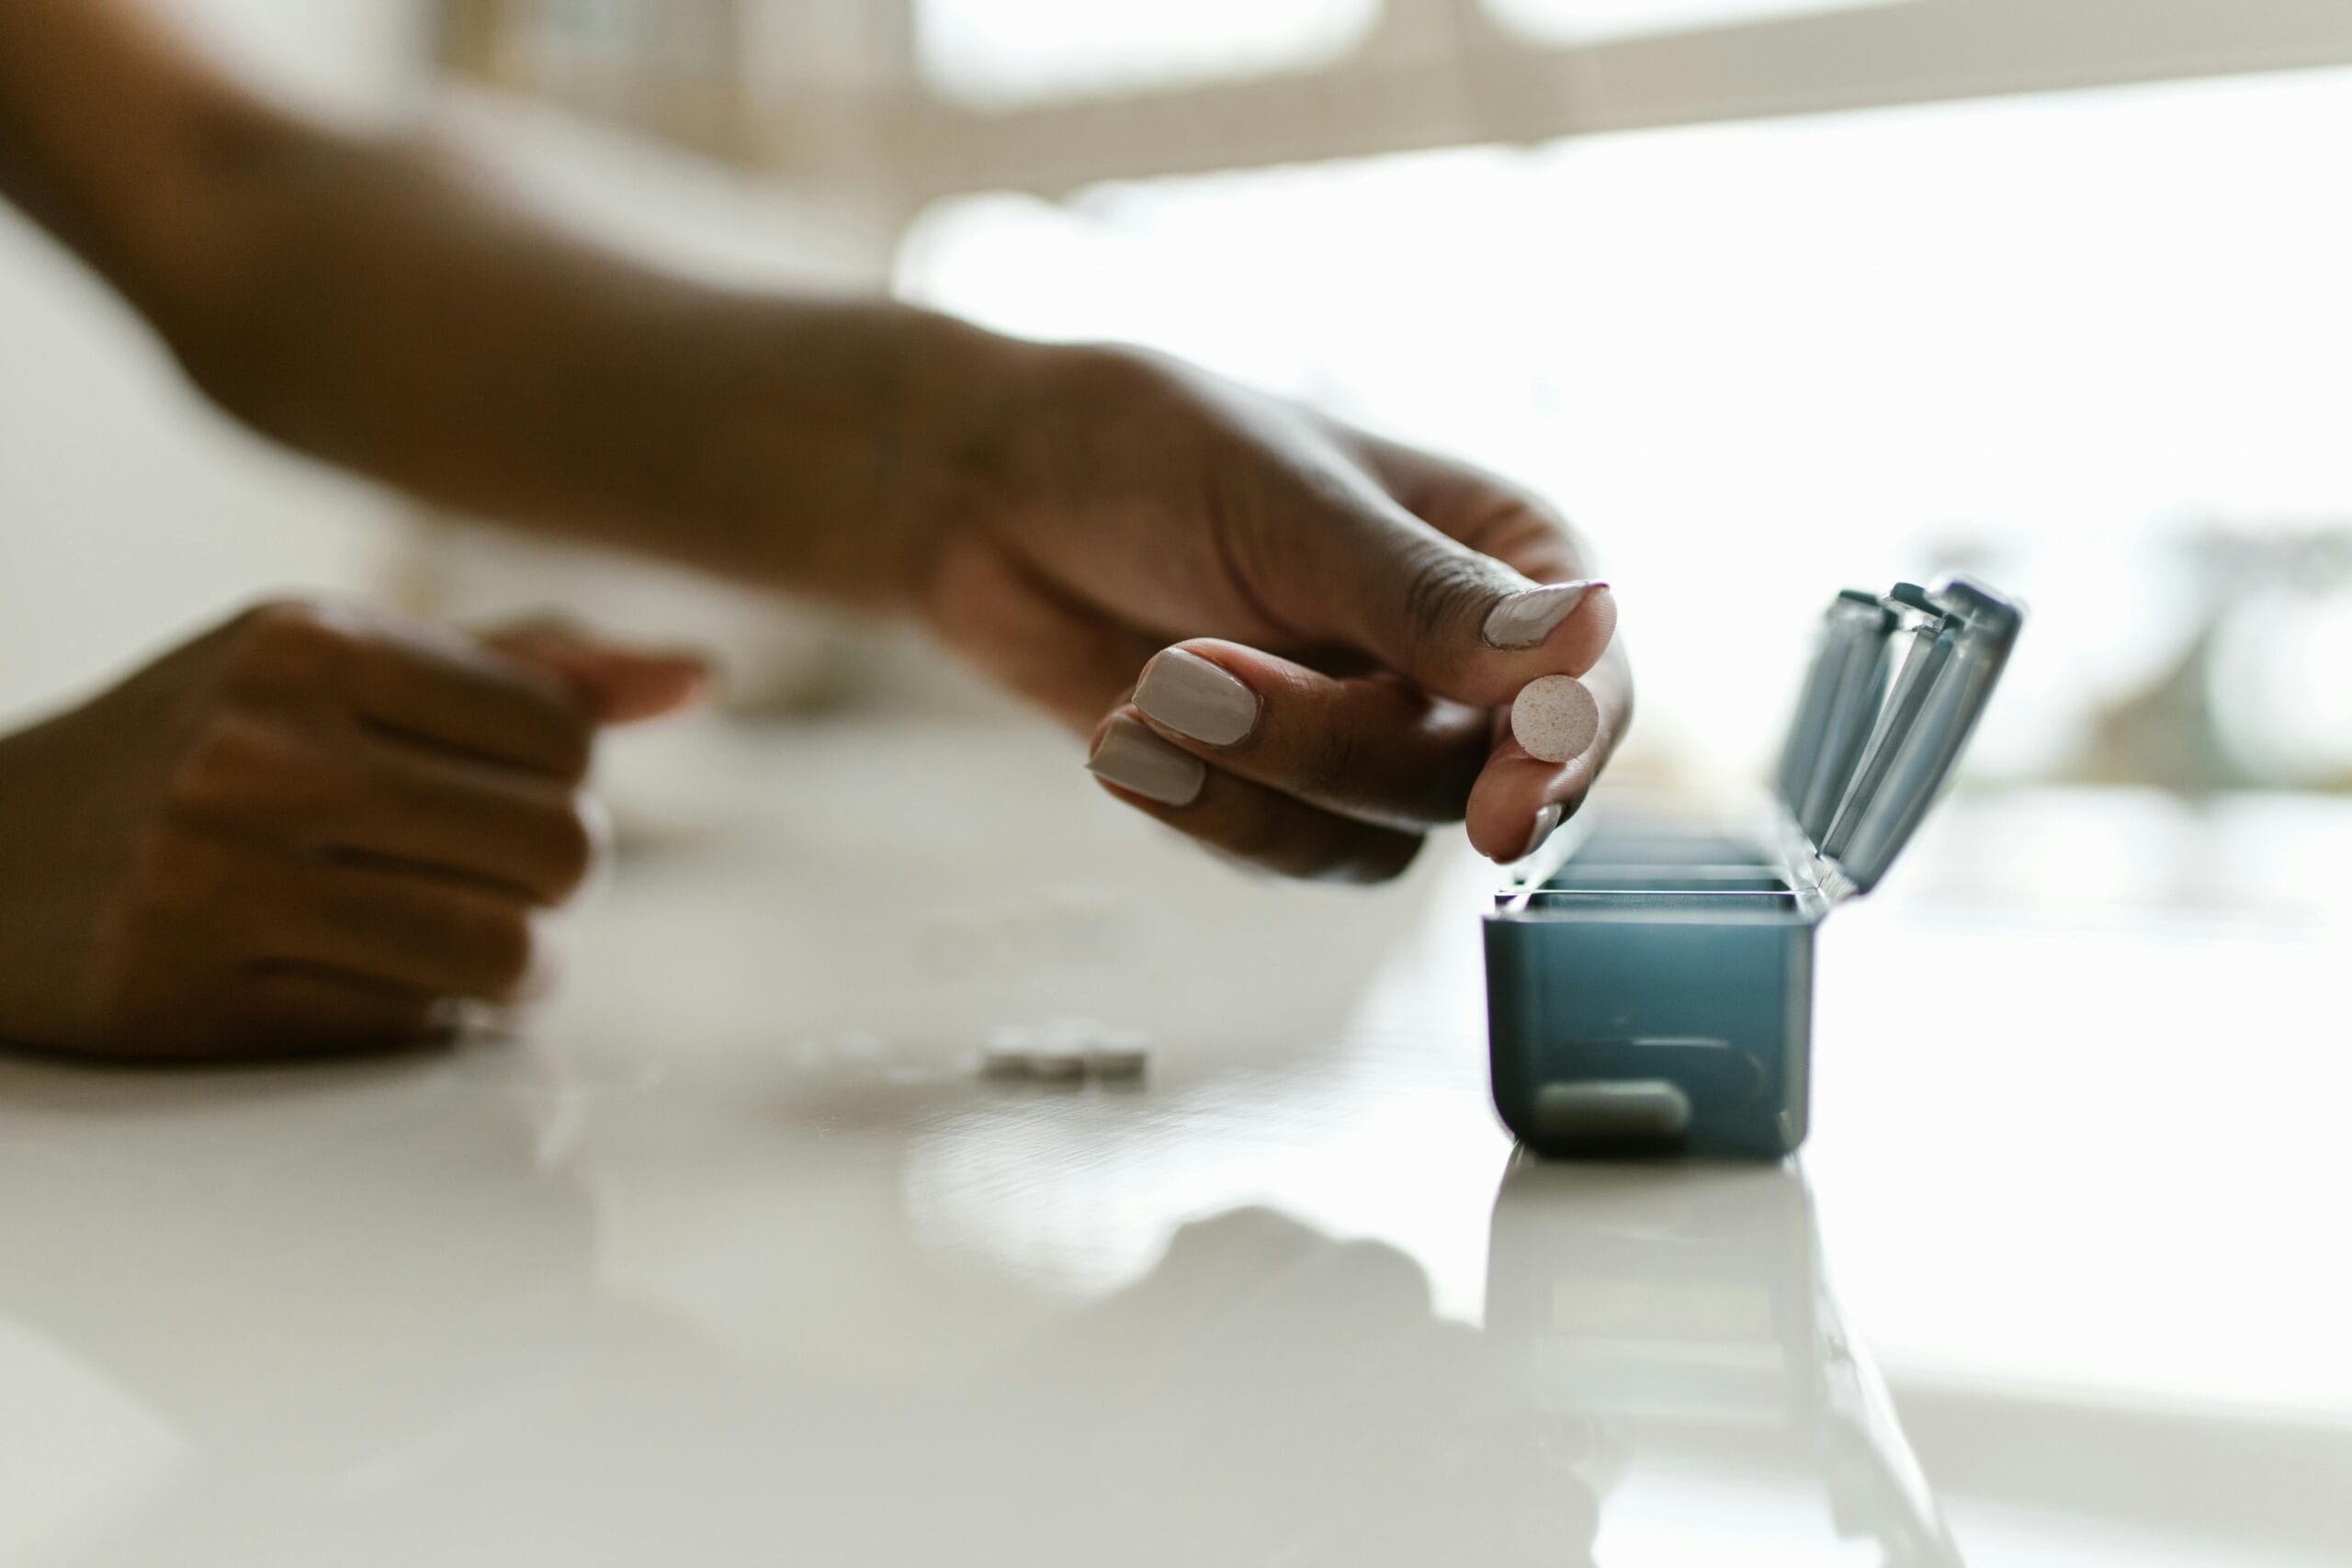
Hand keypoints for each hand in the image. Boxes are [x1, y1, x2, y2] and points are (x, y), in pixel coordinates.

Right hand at [0, 600, 703, 1060]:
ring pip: (507, 950)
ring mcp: (216, 881)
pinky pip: (410, 1026)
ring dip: (521, 965)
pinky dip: (428, 1014)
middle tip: (497, 879)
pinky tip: (376, 978)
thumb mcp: (338, 667)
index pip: (563, 736)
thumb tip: (700, 677)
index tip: (505, 794)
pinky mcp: (192, 1001)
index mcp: (308, 644)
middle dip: (554, 879)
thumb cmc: (201, 745)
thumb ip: (522, 671)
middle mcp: (259, 752)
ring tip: (477, 944)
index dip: (564, 782)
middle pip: (560, 846)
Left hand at [926, 345, 1629, 879]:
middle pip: (1470, 779)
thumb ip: (1428, 597)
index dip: (1562, 753)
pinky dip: (1200, 808)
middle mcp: (1462, 661)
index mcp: (1507, 554)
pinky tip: (1116, 738)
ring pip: (1377, 836)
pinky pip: (1285, 854)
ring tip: (1136, 693)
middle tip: (1183, 670)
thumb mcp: (1291, 506)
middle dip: (1324, 742)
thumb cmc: (1151, 452)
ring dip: (1250, 779)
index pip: (1586, 683)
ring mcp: (1375, 736)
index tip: (1508, 812)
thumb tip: (1582, 647)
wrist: (994, 495)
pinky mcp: (1285, 797)